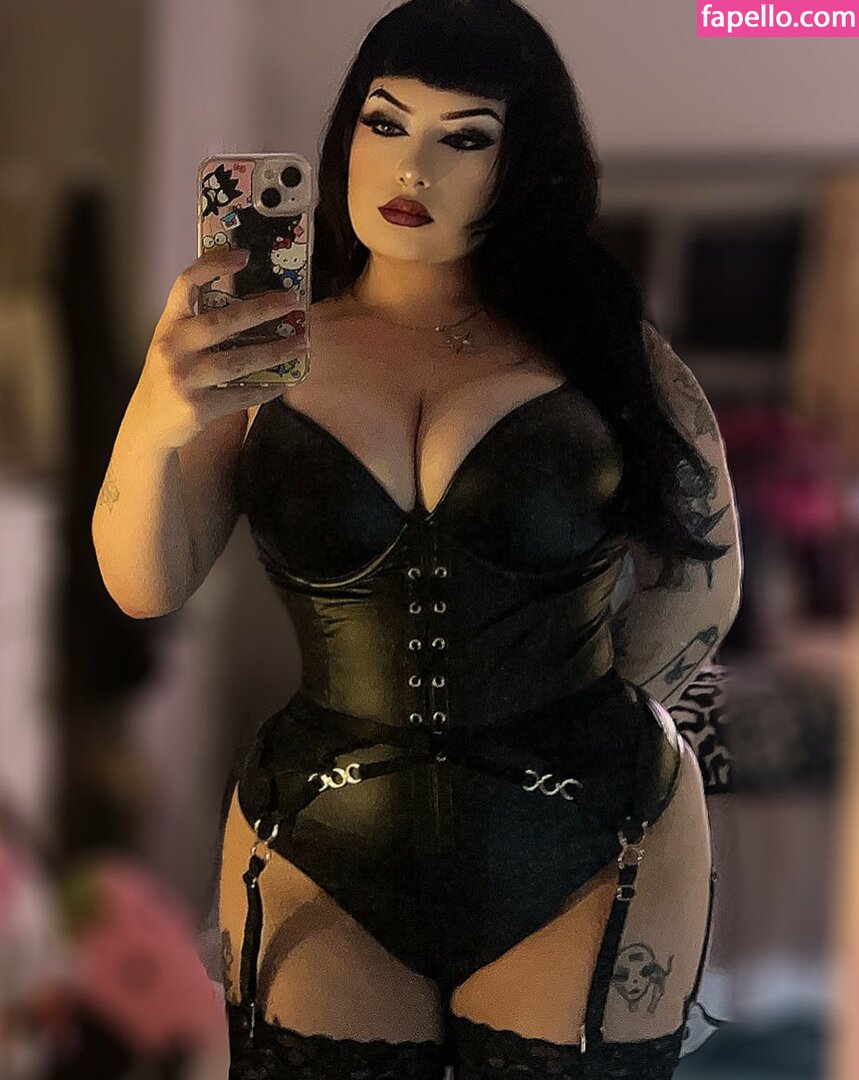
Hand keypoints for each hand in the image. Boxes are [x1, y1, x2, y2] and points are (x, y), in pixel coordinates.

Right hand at [137, 247, 306, 447]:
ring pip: (239, 361)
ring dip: (275, 352)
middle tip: (292, 302)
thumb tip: (254, 306)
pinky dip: (266, 389)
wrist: (148, 424)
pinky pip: (241, 395)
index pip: (186, 284)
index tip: (244, 255)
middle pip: (223, 321)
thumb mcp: (175, 344)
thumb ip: (200, 325)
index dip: (214, 265)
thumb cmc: (171, 376)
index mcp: (168, 324)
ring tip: (300, 345)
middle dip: (262, 309)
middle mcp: (172, 347)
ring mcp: (184, 378)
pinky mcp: (197, 408)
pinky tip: (284, 383)